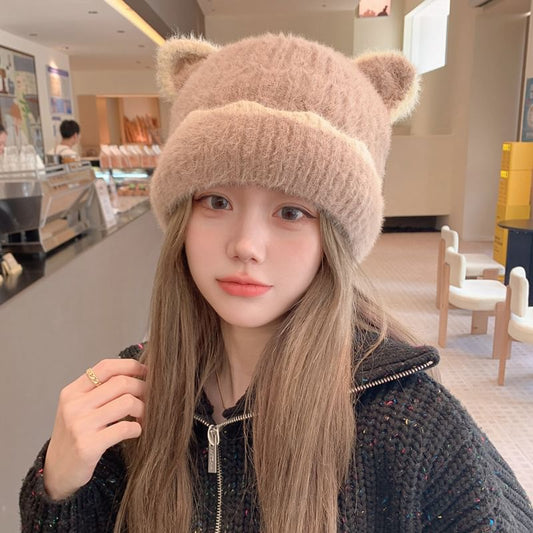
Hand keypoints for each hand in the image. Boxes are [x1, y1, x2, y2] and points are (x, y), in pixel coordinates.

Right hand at [43, 358, 146, 499]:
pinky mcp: (88, 446)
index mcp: (72, 392)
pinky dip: (137, 428)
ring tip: (142, 415)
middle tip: (150, 397)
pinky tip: (136, 431)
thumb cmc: (75, 435)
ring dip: (143, 408)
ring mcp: (80, 426)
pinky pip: (125, 428)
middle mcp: (74, 406)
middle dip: (142, 388)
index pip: (106, 367)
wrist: (57, 472)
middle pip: (121, 383)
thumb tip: (136, 372)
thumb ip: (99, 390)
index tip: (146, 372)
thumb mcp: (79, 407)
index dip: (131, 366)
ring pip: (127, 402)